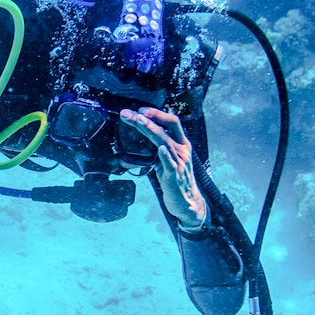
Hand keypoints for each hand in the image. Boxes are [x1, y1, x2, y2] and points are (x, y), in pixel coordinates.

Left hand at [120, 107, 207, 230]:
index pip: (171, 123)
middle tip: (130, 114)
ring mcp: (180, 162)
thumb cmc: (174, 181)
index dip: (157, 114)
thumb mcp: (164, 164)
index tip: (140, 111)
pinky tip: (160, 148)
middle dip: (148, 118)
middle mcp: (182, 150)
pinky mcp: (175, 176)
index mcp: (181, 145)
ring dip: (151, 130)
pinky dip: (165, 155)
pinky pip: (170, 164)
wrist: (186, 203)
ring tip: (139, 121)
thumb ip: (153, 155)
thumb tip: (128, 155)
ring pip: (165, 142)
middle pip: (166, 128)